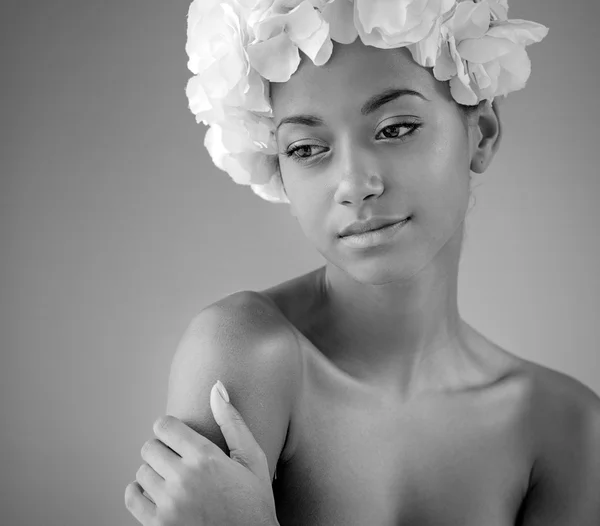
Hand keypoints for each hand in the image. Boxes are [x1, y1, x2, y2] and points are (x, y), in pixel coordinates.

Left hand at [124, 381, 278, 525]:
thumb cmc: (254, 502)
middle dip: (161, 450)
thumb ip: (232, 422)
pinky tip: (155, 494)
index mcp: (206, 458)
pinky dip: (137, 493)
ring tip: (172, 479)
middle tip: (176, 459)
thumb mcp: (252, 459)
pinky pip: (132, 498)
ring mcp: (169, 504)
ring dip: (153, 473)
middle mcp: (184, 479)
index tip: (175, 435)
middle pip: (150, 447)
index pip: (165, 426)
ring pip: (141, 472)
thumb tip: (217, 388)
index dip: (168, 427)